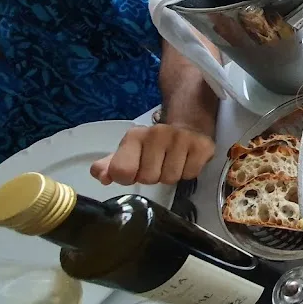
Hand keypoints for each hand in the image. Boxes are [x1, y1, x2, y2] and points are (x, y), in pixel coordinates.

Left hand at [90, 124, 214, 185]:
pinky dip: (188, 172)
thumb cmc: (155, 144)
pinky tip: (186, 160)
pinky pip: (190, 174)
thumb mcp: (130, 150)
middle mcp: (157, 134)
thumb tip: (100, 176)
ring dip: (171, 175)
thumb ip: (111, 164)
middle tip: (158, 164)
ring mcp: (181, 139)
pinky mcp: (202, 146)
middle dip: (153, 176)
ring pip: (170, 178)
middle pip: (148, 179)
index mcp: (135, 136)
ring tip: (173, 162)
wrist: (188, 124)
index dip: (128, 178)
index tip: (136, 170)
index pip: (122, 172)